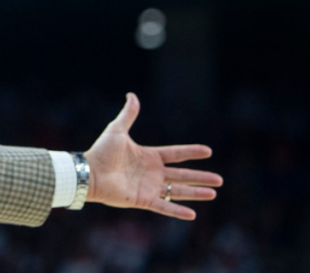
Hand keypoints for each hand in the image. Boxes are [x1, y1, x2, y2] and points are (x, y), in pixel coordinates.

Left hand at [83, 93, 222, 220]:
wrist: (89, 172)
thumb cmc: (101, 151)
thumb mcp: (117, 129)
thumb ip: (129, 114)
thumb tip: (132, 95)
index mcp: (149, 156)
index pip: (176, 154)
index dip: (191, 152)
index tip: (208, 151)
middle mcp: (152, 173)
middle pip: (182, 175)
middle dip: (201, 177)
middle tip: (219, 180)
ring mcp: (149, 187)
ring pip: (178, 191)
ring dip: (195, 193)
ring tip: (213, 194)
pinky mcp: (142, 200)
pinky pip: (163, 207)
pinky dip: (177, 211)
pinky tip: (192, 214)